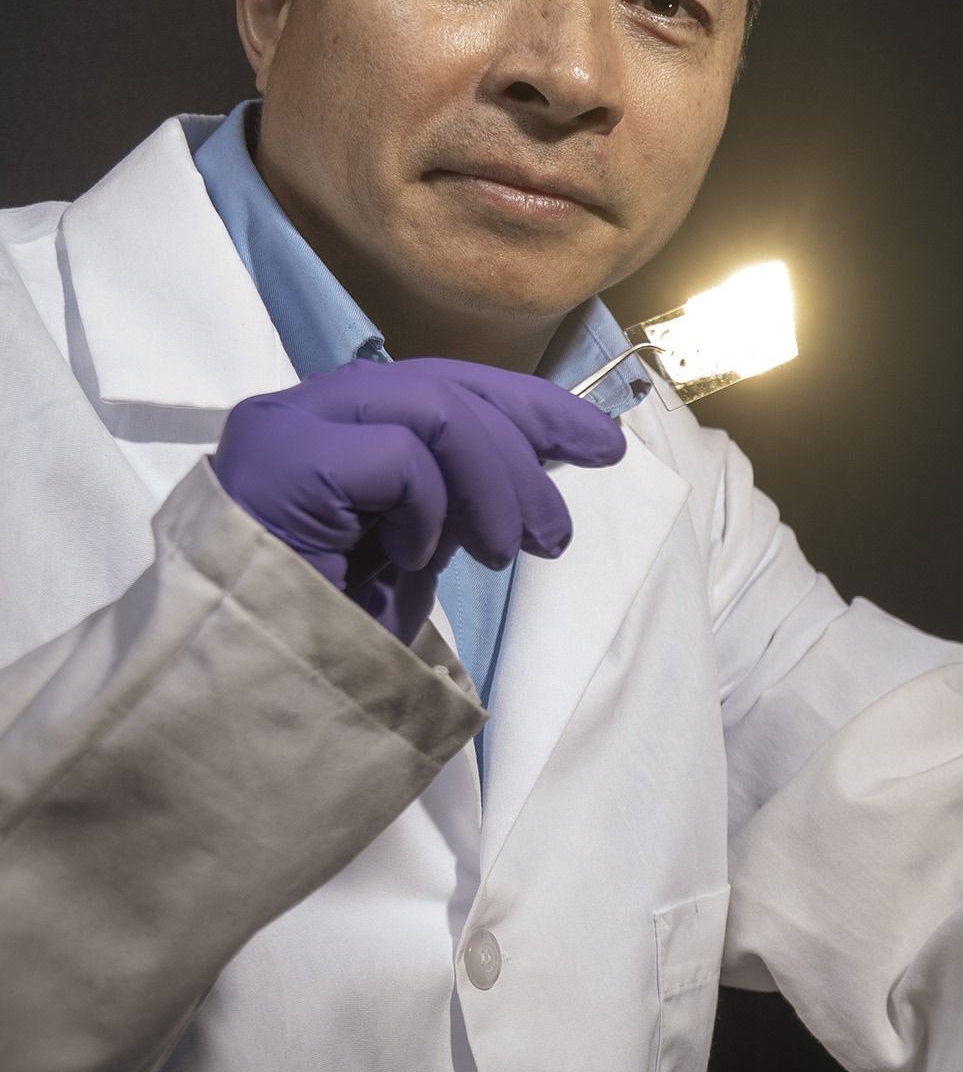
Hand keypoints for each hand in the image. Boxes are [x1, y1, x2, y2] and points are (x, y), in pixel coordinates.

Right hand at [210, 357, 625, 643]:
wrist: (253, 686)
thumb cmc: (330, 624)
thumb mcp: (418, 542)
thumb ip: (460, 490)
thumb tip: (542, 452)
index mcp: (336, 421)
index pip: (447, 384)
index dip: (531, 407)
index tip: (601, 445)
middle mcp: (303, 409)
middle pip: (447, 386)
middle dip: (528, 449)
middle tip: (555, 532)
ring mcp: (288, 426)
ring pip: (434, 408)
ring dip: (493, 484)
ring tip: (502, 552)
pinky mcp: (282, 459)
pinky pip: (398, 455)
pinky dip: (427, 507)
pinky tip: (410, 558)